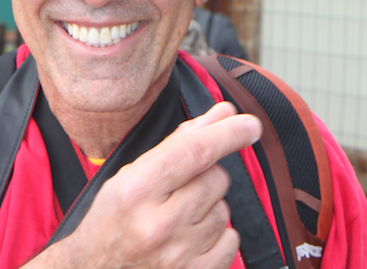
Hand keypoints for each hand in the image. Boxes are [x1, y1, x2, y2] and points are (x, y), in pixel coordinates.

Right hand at [29, 102, 261, 268]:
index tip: (250, 124)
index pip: (196, 152)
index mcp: (137, 189)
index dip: (228, 134)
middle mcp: (158, 224)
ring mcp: (177, 256)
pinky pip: (231, 241)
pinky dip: (219, 235)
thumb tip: (224, 113)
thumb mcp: (134, 172)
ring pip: (225, 210)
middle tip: (181, 186)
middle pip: (216, 178)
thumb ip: (181, 141)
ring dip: (210, 206)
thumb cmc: (115, 216)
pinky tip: (191, 236)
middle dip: (208, 174)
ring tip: (179, 215)